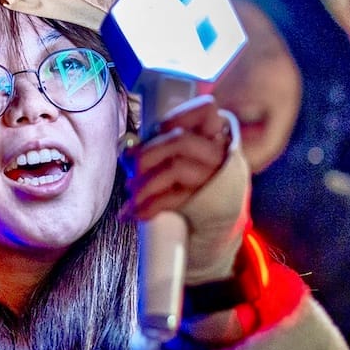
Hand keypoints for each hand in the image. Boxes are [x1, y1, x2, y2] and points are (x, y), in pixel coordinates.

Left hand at [125, 95, 249, 283]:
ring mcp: (215, 179)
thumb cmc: (194, 195)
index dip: (179, 115)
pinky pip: (175, 198)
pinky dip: (149, 206)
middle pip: (181, 140)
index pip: (207, 109)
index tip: (159, 129)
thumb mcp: (186, 166)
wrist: (214, 240)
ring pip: (176, 167)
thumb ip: (165, 150)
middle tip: (132, 167)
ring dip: (146, 182)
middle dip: (148, 153)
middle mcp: (220, 155)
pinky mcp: (207, 204)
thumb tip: (128, 150)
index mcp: (216, 138)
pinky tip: (136, 213)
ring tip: (133, 194)